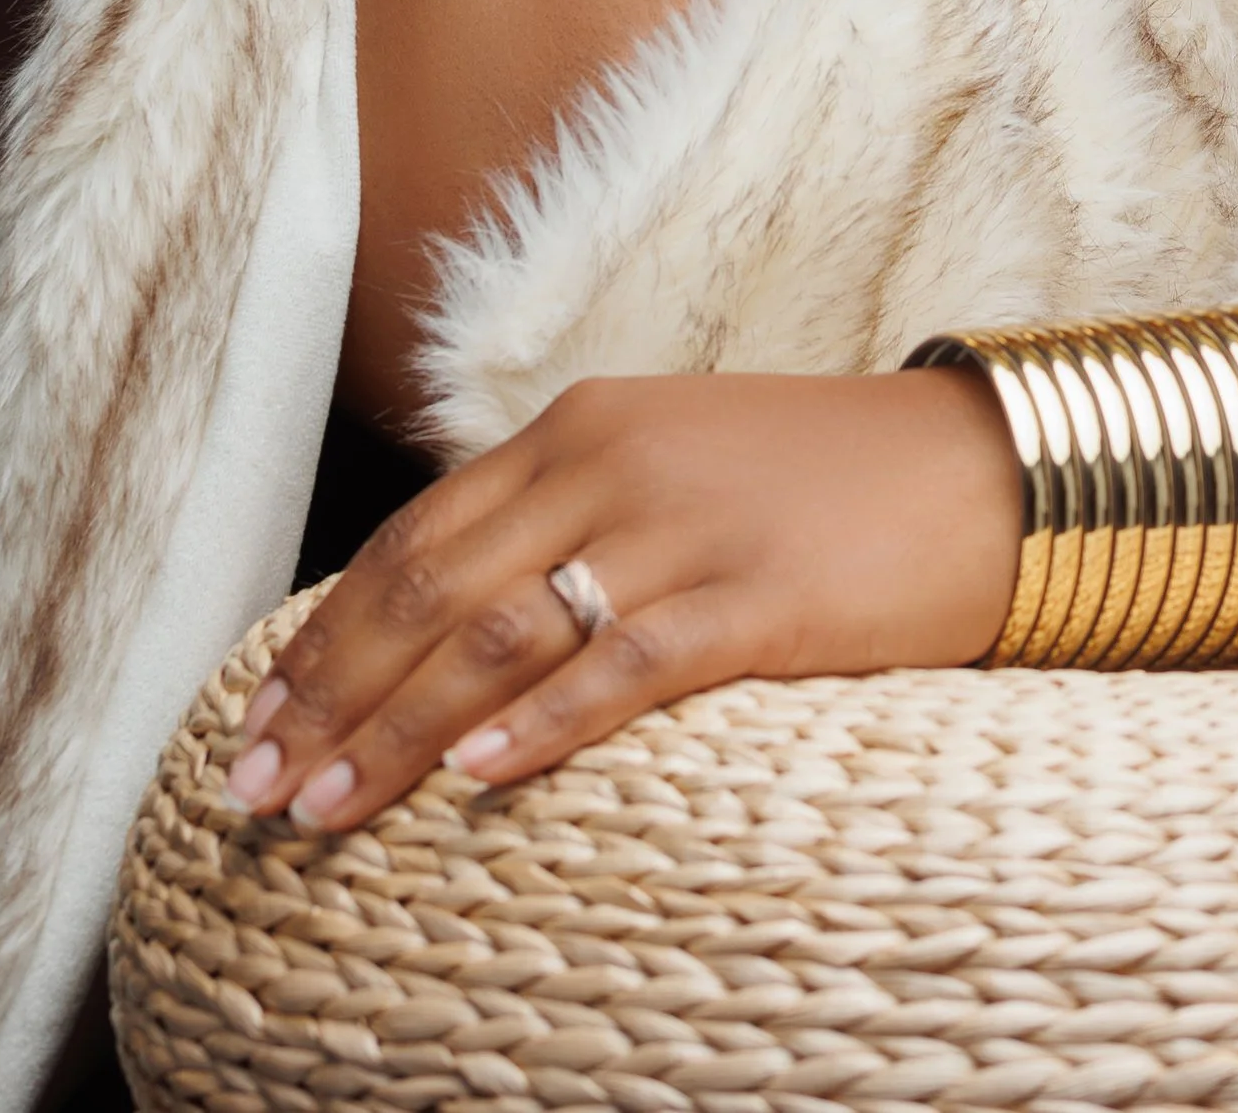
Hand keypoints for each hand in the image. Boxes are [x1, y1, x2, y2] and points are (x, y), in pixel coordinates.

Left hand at [218, 371, 1023, 833]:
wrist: (982, 469)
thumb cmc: (823, 483)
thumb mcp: (673, 465)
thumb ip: (565, 518)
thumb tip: (442, 625)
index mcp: (585, 425)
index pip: (417, 538)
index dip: (323, 638)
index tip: (256, 725)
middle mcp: (617, 461)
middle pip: (434, 590)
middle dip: (330, 698)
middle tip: (256, 792)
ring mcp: (688, 527)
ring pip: (504, 635)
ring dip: (397, 731)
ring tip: (324, 812)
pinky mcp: (760, 597)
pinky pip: (627, 664)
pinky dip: (541, 724)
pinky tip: (476, 776)